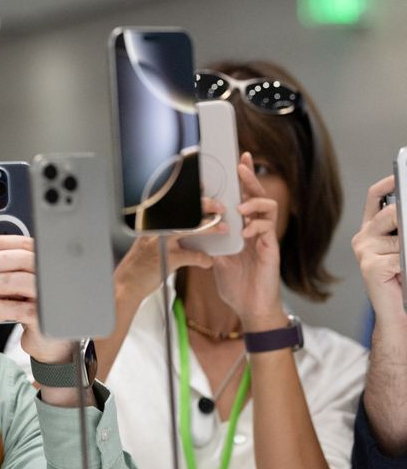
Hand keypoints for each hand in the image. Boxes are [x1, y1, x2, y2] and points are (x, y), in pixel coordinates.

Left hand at [0, 234, 70, 363]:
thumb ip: (7, 264)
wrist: (46, 339)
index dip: (0, 242)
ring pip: (21, 282)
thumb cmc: (29, 305)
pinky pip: (20, 309)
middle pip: (23, 259)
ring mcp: (50, 296)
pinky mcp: (45, 319)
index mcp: (45, 262)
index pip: (24, 244)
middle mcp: (51, 276)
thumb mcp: (20, 282)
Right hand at [114, 197, 223, 302]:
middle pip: (185, 210)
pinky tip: (208, 262)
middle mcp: (155, 227)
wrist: (127, 282)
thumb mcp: (149, 239)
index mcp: (151, 220)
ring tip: (224, 228)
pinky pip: (193, 255)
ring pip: (191, 228)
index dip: (189, 192)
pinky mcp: (168, 259)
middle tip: (220, 207)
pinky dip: (204, 259)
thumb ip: (165, 229)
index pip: (172, 200)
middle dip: (205, 205)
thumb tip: (188, 220)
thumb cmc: (140, 261)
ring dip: (210, 228)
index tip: (203, 185)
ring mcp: (161, 242)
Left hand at [213, 152, 285, 329]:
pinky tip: (246, 231)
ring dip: (253, 202)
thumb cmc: (236, 285)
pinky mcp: (271, 250)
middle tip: (242, 164)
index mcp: (245, 229)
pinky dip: (256, 226)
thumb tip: (197, 230)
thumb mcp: (218, 259)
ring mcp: (266, 238)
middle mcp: (257, 229)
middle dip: (250, 178)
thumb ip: (213, 242)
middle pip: (258, 195)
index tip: (238, 160)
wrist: (249, 308)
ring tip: (241, 206)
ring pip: (269, 207)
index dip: (243, 179)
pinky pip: (268, 230)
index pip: (244, 198)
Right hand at [352, 175, 406, 328]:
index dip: (388, 183)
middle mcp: (363, 238)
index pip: (374, 197)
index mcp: (370, 231)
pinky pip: (401, 256)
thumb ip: (402, 229)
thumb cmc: (403, 280)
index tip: (400, 175)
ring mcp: (364, 252)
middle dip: (406, 218)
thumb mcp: (403, 249)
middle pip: (390, 213)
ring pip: (401, 237)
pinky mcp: (371, 267)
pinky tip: (404, 273)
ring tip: (405, 263)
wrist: (398, 313)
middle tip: (406, 234)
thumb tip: (405, 213)